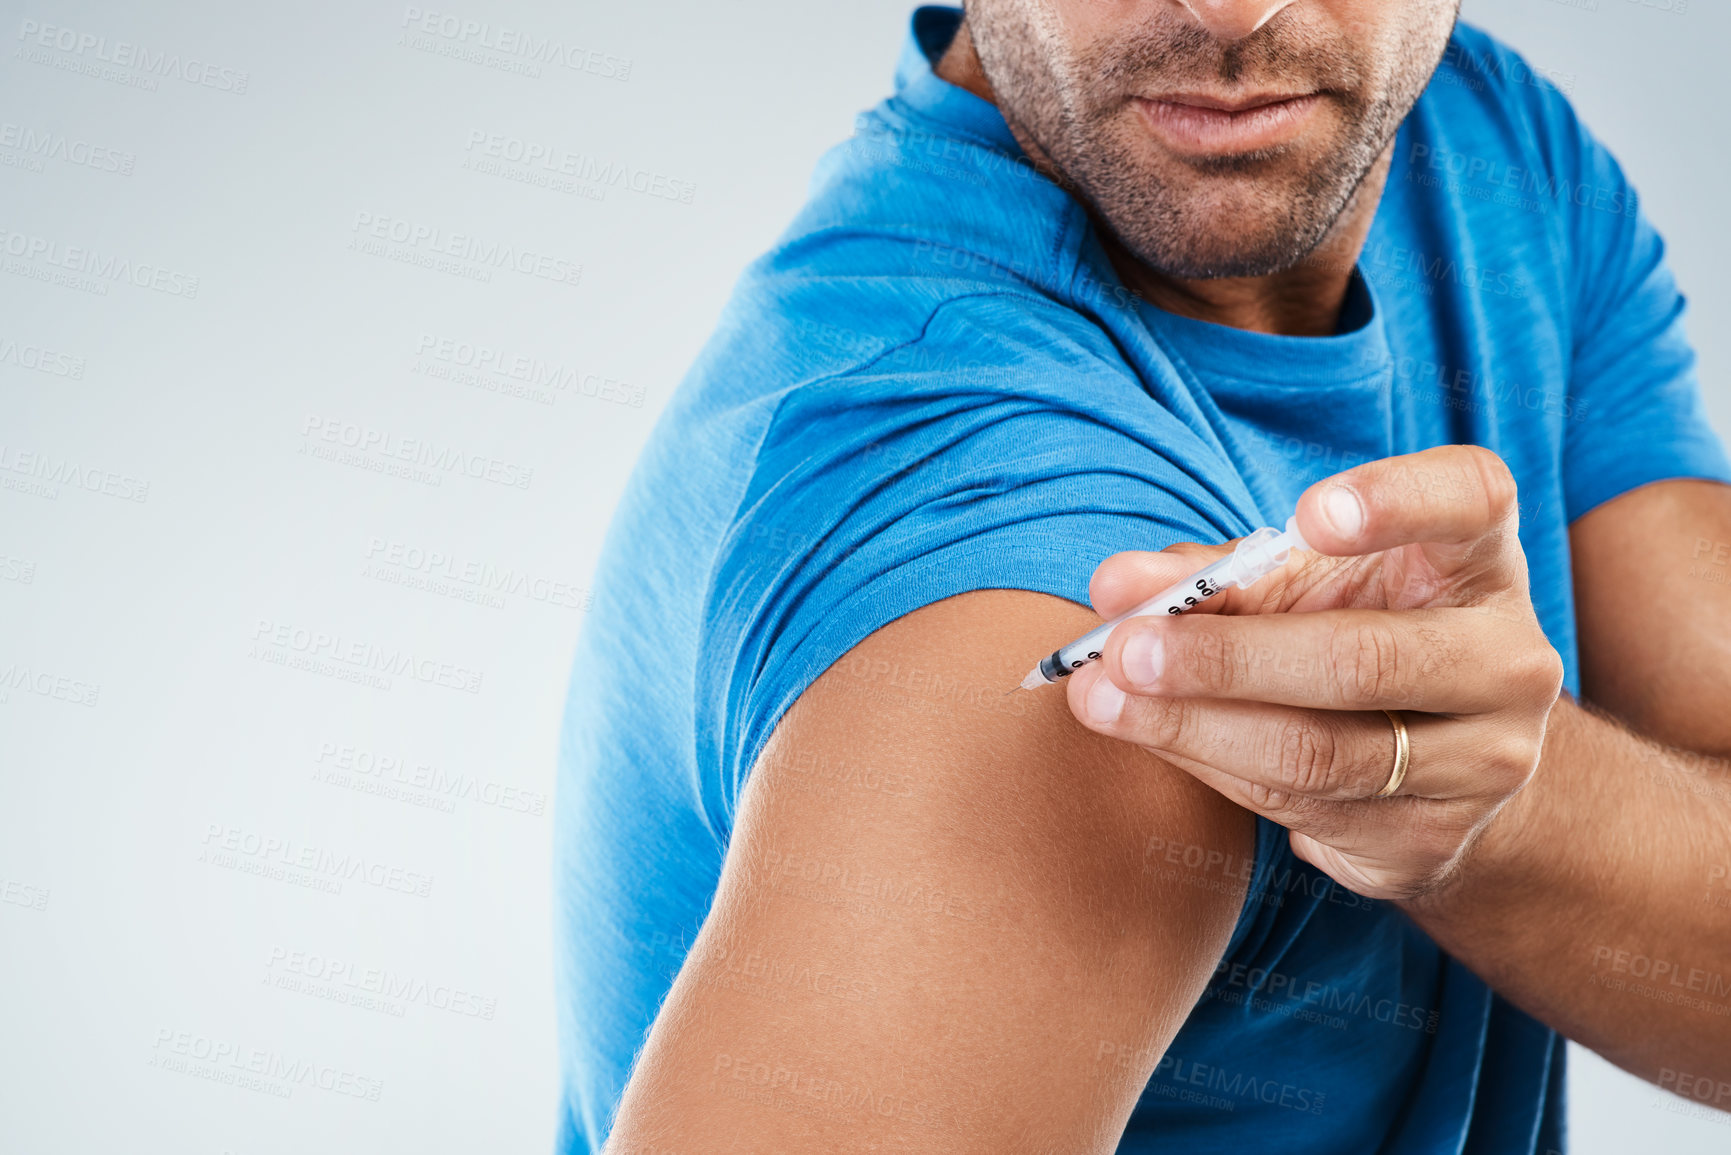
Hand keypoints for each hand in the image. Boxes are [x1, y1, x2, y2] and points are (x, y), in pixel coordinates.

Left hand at [1063, 446, 1565, 899]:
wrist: (1437, 762)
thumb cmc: (1349, 631)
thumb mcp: (1294, 585)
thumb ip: (1211, 576)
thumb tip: (1113, 585)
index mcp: (1478, 559)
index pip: (1471, 502)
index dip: (1398, 501)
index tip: (1308, 515)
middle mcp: (1506, 660)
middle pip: (1364, 659)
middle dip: (1227, 658)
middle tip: (1125, 648)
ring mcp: (1483, 762)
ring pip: (1320, 753)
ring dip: (1190, 725)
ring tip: (1101, 699)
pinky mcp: (1431, 842)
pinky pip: (1298, 809)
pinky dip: (1207, 766)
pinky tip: (1148, 736)